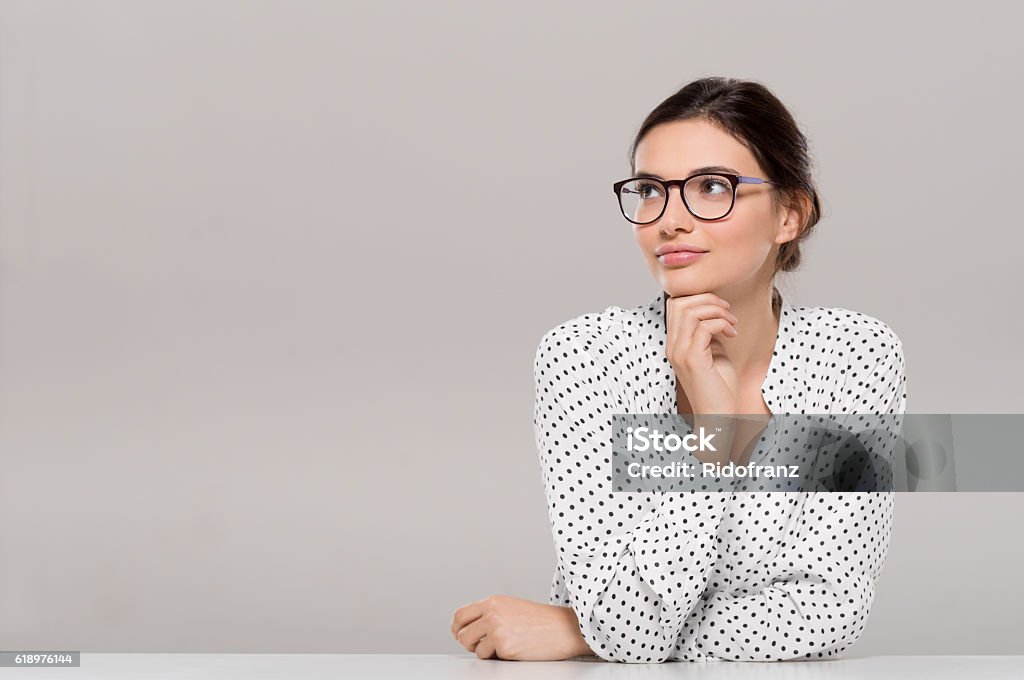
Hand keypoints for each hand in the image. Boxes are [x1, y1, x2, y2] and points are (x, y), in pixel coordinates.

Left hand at [450, 595, 593, 660]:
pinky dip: (499, 657)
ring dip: (485, 651)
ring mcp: (497, 629)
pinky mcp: (504, 646)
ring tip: (504, 646)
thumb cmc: (542, 620)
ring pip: (474, 647)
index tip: (459, 634)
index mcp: (494, 602)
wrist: (564, 628)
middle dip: (470, 643)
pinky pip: (489, 657)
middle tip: (481, 645)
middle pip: (462, 633)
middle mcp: (493, 613)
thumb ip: (490, 613)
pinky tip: (514, 649)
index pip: (461, 615)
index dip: (457, 628)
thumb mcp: (512, 607)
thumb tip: (469, 628)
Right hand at [666, 293, 740, 461]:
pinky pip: (704, 327)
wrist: (718, 415)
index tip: (720, 308)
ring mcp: (680, 353)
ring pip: (690, 312)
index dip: (698, 298)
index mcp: (674, 344)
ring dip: (716, 310)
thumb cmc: (719, 387)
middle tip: (727, 309)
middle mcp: (672, 346)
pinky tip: (733, 333)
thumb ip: (709, 333)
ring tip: (732, 322)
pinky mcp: (693, 359)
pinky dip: (722, 323)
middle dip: (707, 299)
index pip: (674, 305)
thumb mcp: (713, 352)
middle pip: (679, 303)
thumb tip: (715, 313)